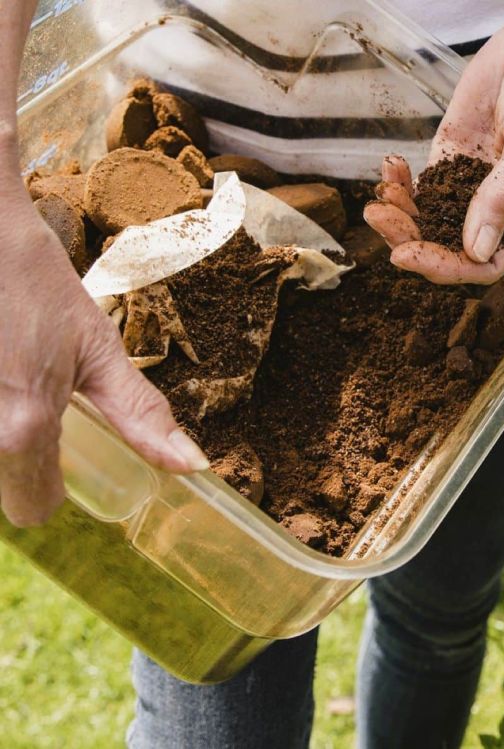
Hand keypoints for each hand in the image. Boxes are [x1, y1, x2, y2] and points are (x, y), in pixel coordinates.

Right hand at [0, 191, 207, 526]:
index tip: (60, 456)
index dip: (52, 486)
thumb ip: (141, 417)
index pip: (34, 509)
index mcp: (23, 429)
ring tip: (8, 371)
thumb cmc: (35, 286)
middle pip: (2, 481)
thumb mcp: (98, 349)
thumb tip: (193, 466)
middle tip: (26, 393)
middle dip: (16, 452)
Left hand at [365, 4, 503, 283]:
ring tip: (380, 197)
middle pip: (453, 246)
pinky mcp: (454, 157)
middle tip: (381, 219)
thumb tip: (477, 250)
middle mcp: (503, 206)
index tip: (413, 255)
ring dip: (402, 214)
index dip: (450, 266)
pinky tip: (388, 170)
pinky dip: (402, 183)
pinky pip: (423, 184)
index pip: (490, 261)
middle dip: (414, 239)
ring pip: (432, 219)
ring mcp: (475, 182)